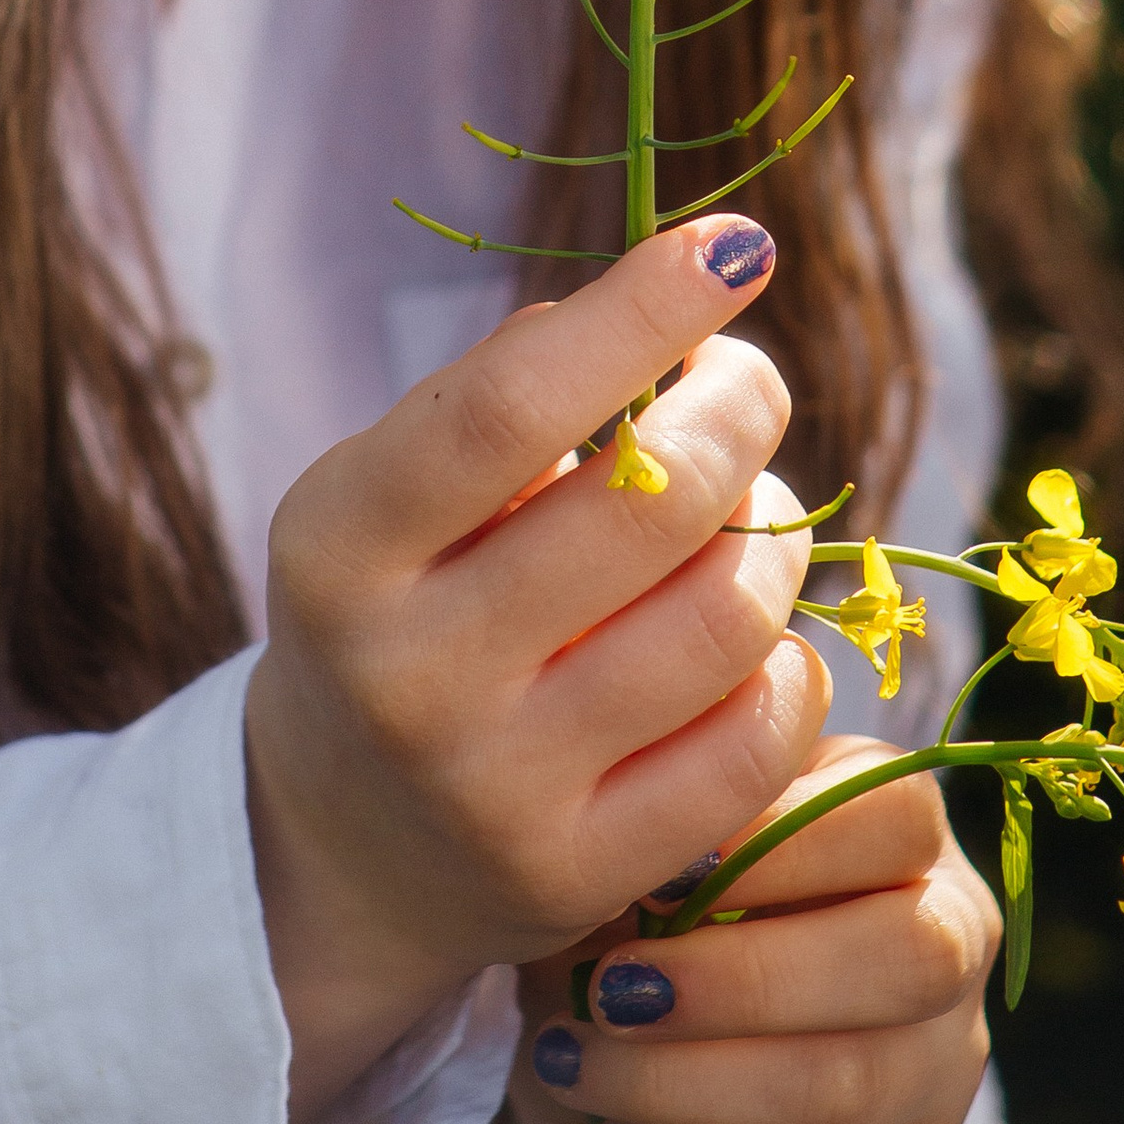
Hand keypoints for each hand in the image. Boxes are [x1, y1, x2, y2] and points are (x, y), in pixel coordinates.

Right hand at [245, 218, 824, 1123]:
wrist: (338, 840)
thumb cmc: (400, 605)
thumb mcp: (390, 495)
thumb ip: (504, 398)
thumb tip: (663, 301)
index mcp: (339, 545)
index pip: (509, 404)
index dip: (641, 313)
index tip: (734, 245)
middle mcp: (405, 673)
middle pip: (649, 508)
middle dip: (739, 413)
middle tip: (746, 384)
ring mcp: (495, 790)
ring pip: (722, 622)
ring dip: (772, 537)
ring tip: (750, 514)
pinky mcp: (580, 878)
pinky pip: (754, 745)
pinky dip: (785, 663)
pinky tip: (751, 638)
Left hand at [474, 745, 998, 1123]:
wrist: (620, 1097)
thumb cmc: (633, 933)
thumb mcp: (641, 871)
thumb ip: (671, 847)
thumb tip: (671, 853)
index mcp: (902, 836)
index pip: (900, 816)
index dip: (786, 845)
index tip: (658, 876)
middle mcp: (950, 946)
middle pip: (911, 956)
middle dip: (744, 979)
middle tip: (615, 992)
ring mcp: (939, 1076)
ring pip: (850, 1087)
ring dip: (690, 1083)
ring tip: (578, 1066)